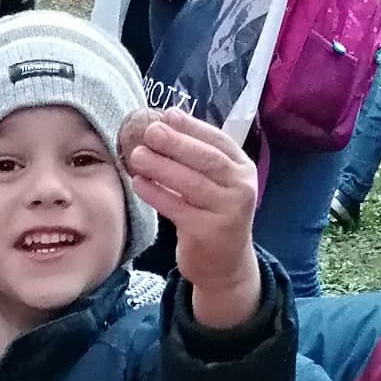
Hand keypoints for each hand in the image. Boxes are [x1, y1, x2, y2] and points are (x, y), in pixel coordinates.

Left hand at [120, 105, 258, 320]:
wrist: (225, 265)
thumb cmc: (213, 216)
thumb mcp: (216, 184)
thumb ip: (198, 157)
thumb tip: (164, 122)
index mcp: (243, 169)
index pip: (218, 141)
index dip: (192, 127)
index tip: (167, 115)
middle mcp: (241, 188)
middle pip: (207, 159)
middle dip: (176, 143)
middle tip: (150, 131)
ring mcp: (227, 211)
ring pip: (191, 183)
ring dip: (161, 167)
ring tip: (137, 155)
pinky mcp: (208, 233)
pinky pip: (177, 208)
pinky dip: (156, 194)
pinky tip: (139, 183)